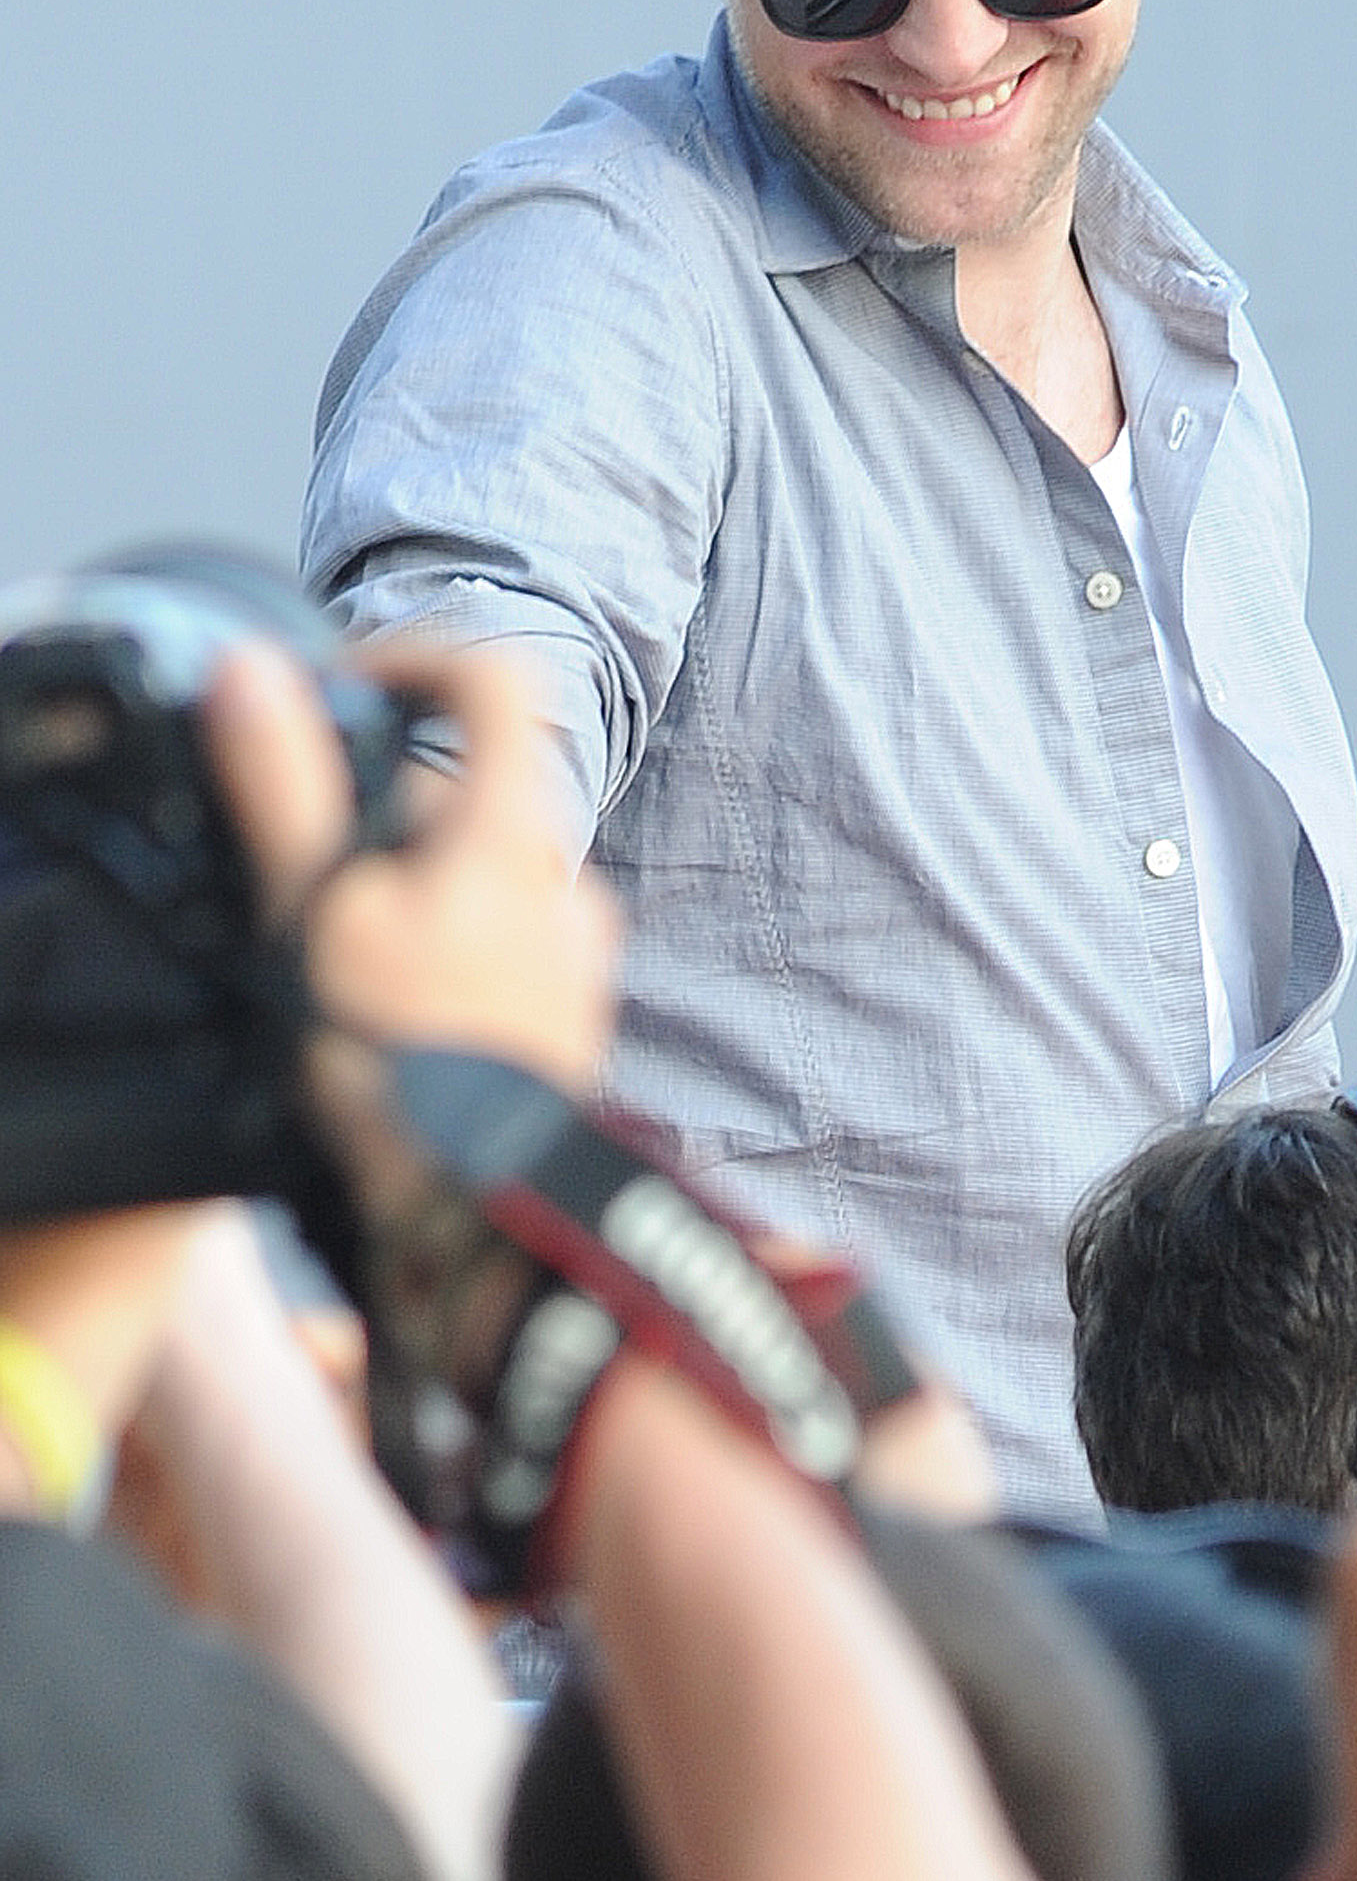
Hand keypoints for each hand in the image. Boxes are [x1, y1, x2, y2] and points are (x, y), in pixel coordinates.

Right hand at [202, 637, 620, 1093]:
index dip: (415, 665)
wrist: (468, 1215)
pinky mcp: (576, 1007)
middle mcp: (564, 880)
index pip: (493, 683)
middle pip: (467, 792)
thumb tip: (253, 672)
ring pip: (479, 870)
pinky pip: (504, 938)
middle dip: (386, 821)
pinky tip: (404, 1021)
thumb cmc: (393, 1067)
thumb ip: (286, 787)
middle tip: (322, 896)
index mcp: (511, 839)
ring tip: (359, 977)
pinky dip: (449, 951)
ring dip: (414, 894)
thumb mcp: (311, 917)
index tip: (348, 698)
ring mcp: (579, 949)